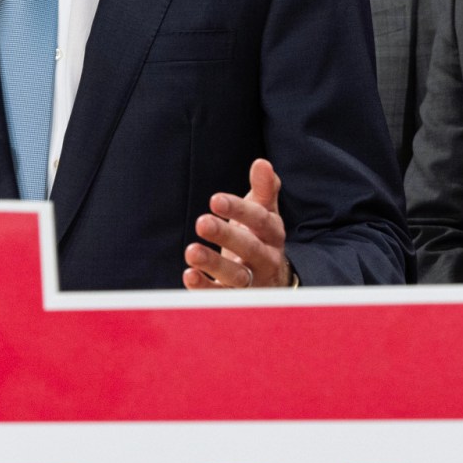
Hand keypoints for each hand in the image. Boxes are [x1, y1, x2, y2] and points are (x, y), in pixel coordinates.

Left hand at [184, 158, 291, 289]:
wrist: (273, 279)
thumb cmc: (262, 237)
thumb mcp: (266, 213)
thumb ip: (265, 189)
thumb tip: (262, 163)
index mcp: (273, 233)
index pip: (259, 219)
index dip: (238, 209)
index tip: (215, 199)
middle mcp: (266, 258)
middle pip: (249, 248)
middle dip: (226, 235)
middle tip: (202, 222)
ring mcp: (253, 281)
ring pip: (236, 276)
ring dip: (213, 264)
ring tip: (191, 252)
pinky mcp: (236, 299)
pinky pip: (221, 295)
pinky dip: (205, 288)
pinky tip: (189, 275)